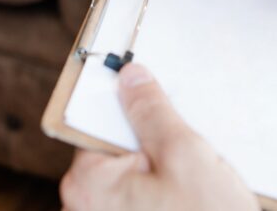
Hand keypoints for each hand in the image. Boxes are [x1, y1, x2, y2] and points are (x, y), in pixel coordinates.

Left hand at [60, 64, 257, 210]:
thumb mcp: (184, 154)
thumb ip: (152, 111)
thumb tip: (130, 77)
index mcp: (87, 182)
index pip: (96, 121)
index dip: (128, 105)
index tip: (147, 89)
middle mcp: (82, 208)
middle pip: (114, 149)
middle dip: (150, 142)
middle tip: (186, 150)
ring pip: (130, 176)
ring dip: (161, 170)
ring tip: (193, 183)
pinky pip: (138, 198)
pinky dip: (162, 192)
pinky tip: (191, 200)